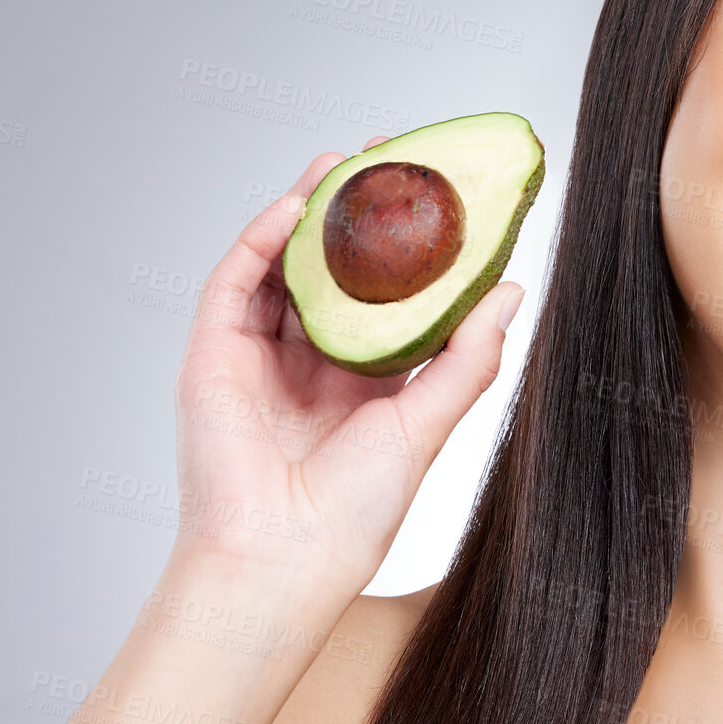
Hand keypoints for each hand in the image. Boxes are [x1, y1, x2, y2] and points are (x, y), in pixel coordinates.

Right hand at [170, 138, 524, 594]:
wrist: (282, 561)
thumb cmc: (355, 512)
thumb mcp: (429, 421)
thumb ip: (469, 356)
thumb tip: (510, 291)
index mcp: (362, 383)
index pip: (383, 298)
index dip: (404, 250)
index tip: (434, 201)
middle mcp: (308, 365)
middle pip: (330, 273)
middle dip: (353, 218)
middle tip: (384, 162)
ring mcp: (257, 359)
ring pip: (281, 268)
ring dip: (307, 214)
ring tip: (340, 165)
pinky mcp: (213, 357)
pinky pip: (234, 284)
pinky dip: (259, 241)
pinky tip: (292, 207)